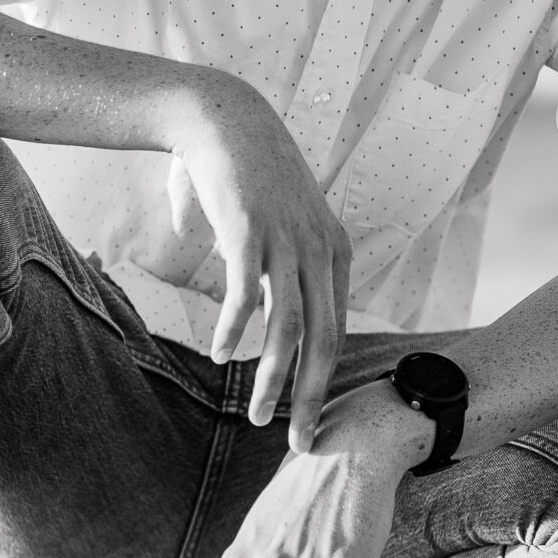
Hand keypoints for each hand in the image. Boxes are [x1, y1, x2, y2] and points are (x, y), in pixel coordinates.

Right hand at [173, 73, 353, 448]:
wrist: (223, 116)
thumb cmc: (242, 173)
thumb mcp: (271, 221)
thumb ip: (261, 258)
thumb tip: (219, 271)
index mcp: (333, 252)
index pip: (337, 331)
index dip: (324, 380)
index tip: (309, 418)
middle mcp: (319, 250)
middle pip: (324, 341)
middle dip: (310, 398)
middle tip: (296, 441)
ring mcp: (287, 241)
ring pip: (289, 329)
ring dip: (272, 379)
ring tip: (255, 415)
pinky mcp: (251, 231)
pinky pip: (247, 295)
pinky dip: (236, 331)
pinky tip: (221, 356)